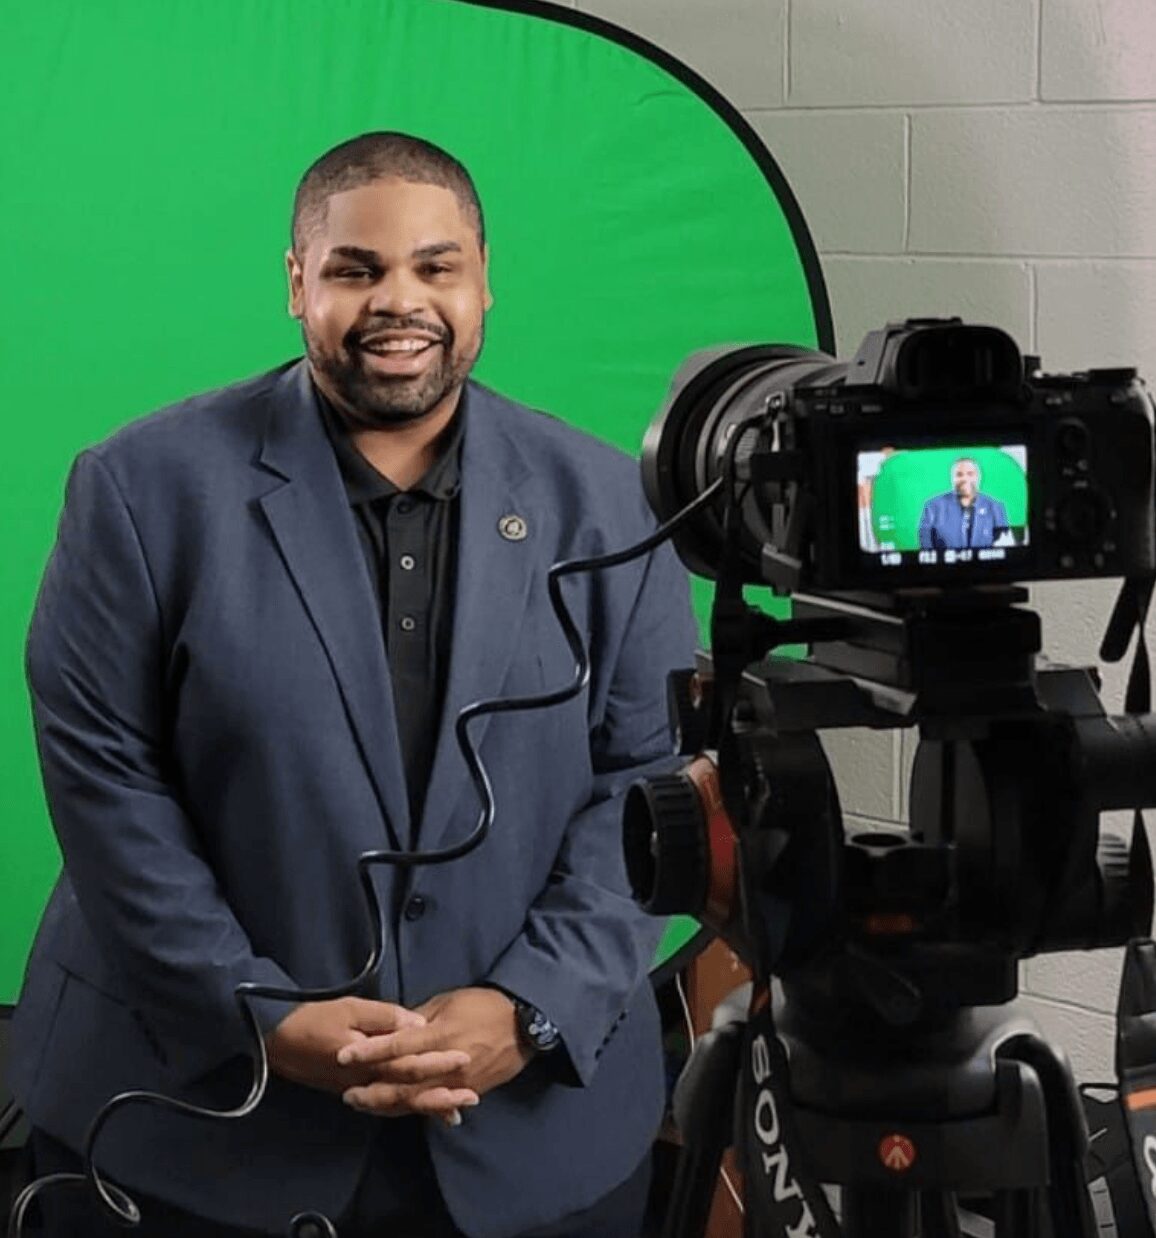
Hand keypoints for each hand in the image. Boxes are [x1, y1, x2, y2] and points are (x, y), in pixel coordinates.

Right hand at [265, 996, 475, 1121]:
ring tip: (457, 1110)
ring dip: (429, 1107)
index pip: (410, 1064)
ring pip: (400, 1103)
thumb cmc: (315, 1018)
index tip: (466, 1058)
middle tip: (472, 1098)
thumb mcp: (350, 1008)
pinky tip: (424, 1110)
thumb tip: (417, 1023)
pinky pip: (386, 1104)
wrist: (278, 1040)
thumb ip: (384, 1017)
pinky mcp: (355, 1091)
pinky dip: (408, 1108)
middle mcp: (367, 1081)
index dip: (438, 1062)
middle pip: (410, 1092)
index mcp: (369, 1060)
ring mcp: (360, 1090)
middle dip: (442, 1096)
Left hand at [337, 986, 532, 1115]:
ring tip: (365, 1105)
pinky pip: (437, 1105)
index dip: (370, 1051)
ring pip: (417, 1099)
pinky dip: (416, 1110)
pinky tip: (396, 1112)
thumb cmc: (484, 1005)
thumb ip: (420, 1017)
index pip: (398, 1044)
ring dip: (388, 1104)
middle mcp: (446, 1062)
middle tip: (348, 1094)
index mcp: (440, 1033)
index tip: (344, 1056)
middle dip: (373, 1089)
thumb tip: (395, 1027)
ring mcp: (458, 1082)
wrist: (524, 1025)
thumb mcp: (450, 1001)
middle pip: (403, 1081)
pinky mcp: (468, 1092)